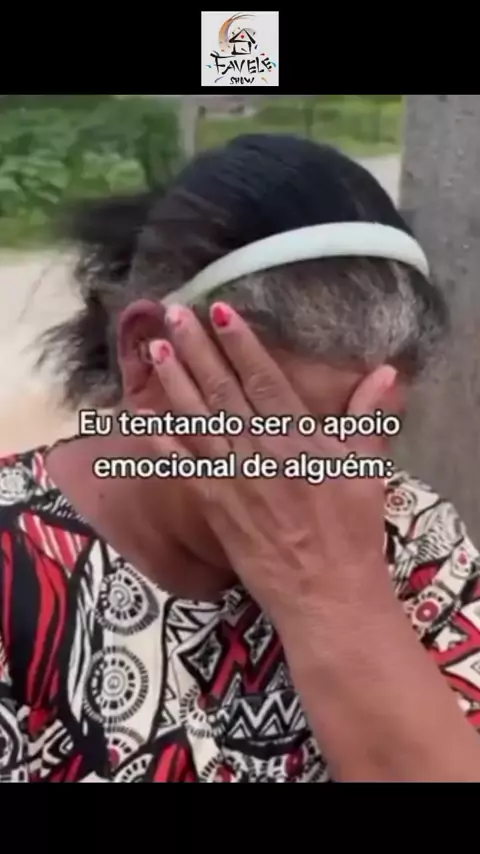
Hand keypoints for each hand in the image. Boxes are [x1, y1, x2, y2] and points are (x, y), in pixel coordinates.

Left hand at [145, 302, 395, 626]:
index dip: (241, 343)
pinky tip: (144, 416)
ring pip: (197, 420)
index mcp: (299, 438)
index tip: (220, 310)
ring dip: (174, 382)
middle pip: (222, 390)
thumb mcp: (367, 471)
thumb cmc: (351, 532)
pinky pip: (183, 466)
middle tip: (174, 314)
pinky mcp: (214, 505)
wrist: (325, 593)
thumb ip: (368, 419)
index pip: (265, 380)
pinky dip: (162, 440)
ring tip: (156, 349)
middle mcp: (260, 451)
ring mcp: (232, 478)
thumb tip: (385, 373)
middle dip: (197, 349)